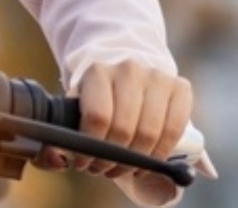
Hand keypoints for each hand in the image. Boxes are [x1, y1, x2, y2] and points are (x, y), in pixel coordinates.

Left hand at [41, 59, 193, 179]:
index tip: (85, 162)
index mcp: (98, 71)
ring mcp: (158, 76)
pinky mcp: (180, 87)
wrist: (128, 75)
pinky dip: (161, 152)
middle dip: (113, 158)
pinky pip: (175, 129)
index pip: (98, 117)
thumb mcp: (75, 108)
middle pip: (124, 128)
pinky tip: (148, 161)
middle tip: (105, 169)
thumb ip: (59, 135)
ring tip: (125, 167)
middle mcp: (129, 69)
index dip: (92, 147)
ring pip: (150, 132)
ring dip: (137, 160)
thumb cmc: (98, 99)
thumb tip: (57, 160)